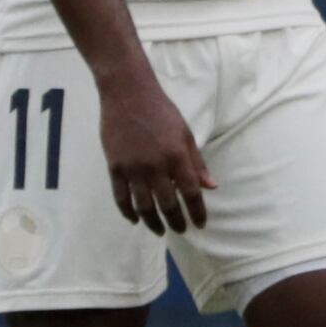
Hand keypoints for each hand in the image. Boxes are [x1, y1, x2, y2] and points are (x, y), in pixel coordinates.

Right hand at [99, 71, 213, 234]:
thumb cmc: (162, 112)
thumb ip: (197, 162)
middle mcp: (155, 166)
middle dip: (176, 221)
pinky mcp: (114, 167)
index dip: (197, 211)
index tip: (201, 224)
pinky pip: (120, 197)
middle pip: (167, 203)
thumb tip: (211, 187)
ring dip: (153, 222)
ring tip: (160, 231)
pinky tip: (135, 220)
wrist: (128, 95)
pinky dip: (128, 211)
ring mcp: (132, 168)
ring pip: (143, 205)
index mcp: (177, 157)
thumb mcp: (186, 134)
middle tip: (182, 231)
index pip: (191, 193)